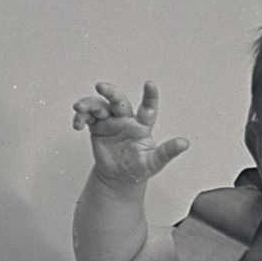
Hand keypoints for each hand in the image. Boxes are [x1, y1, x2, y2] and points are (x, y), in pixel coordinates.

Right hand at [73, 81, 188, 187]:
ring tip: (79, 109)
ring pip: (99, 105)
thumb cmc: (139, 167)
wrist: (120, 177)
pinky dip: (80, 118)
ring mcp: (111, 122)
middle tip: (101, 87)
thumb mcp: (154, 162)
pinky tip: (77, 124)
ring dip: (88, 104)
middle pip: (119, 100)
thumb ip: (168, 152)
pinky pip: (87, 117)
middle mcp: (126, 119)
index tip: (150, 83)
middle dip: (111, 91)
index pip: (148, 108)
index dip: (150, 95)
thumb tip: (185, 143)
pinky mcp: (97, 127)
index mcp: (142, 126)